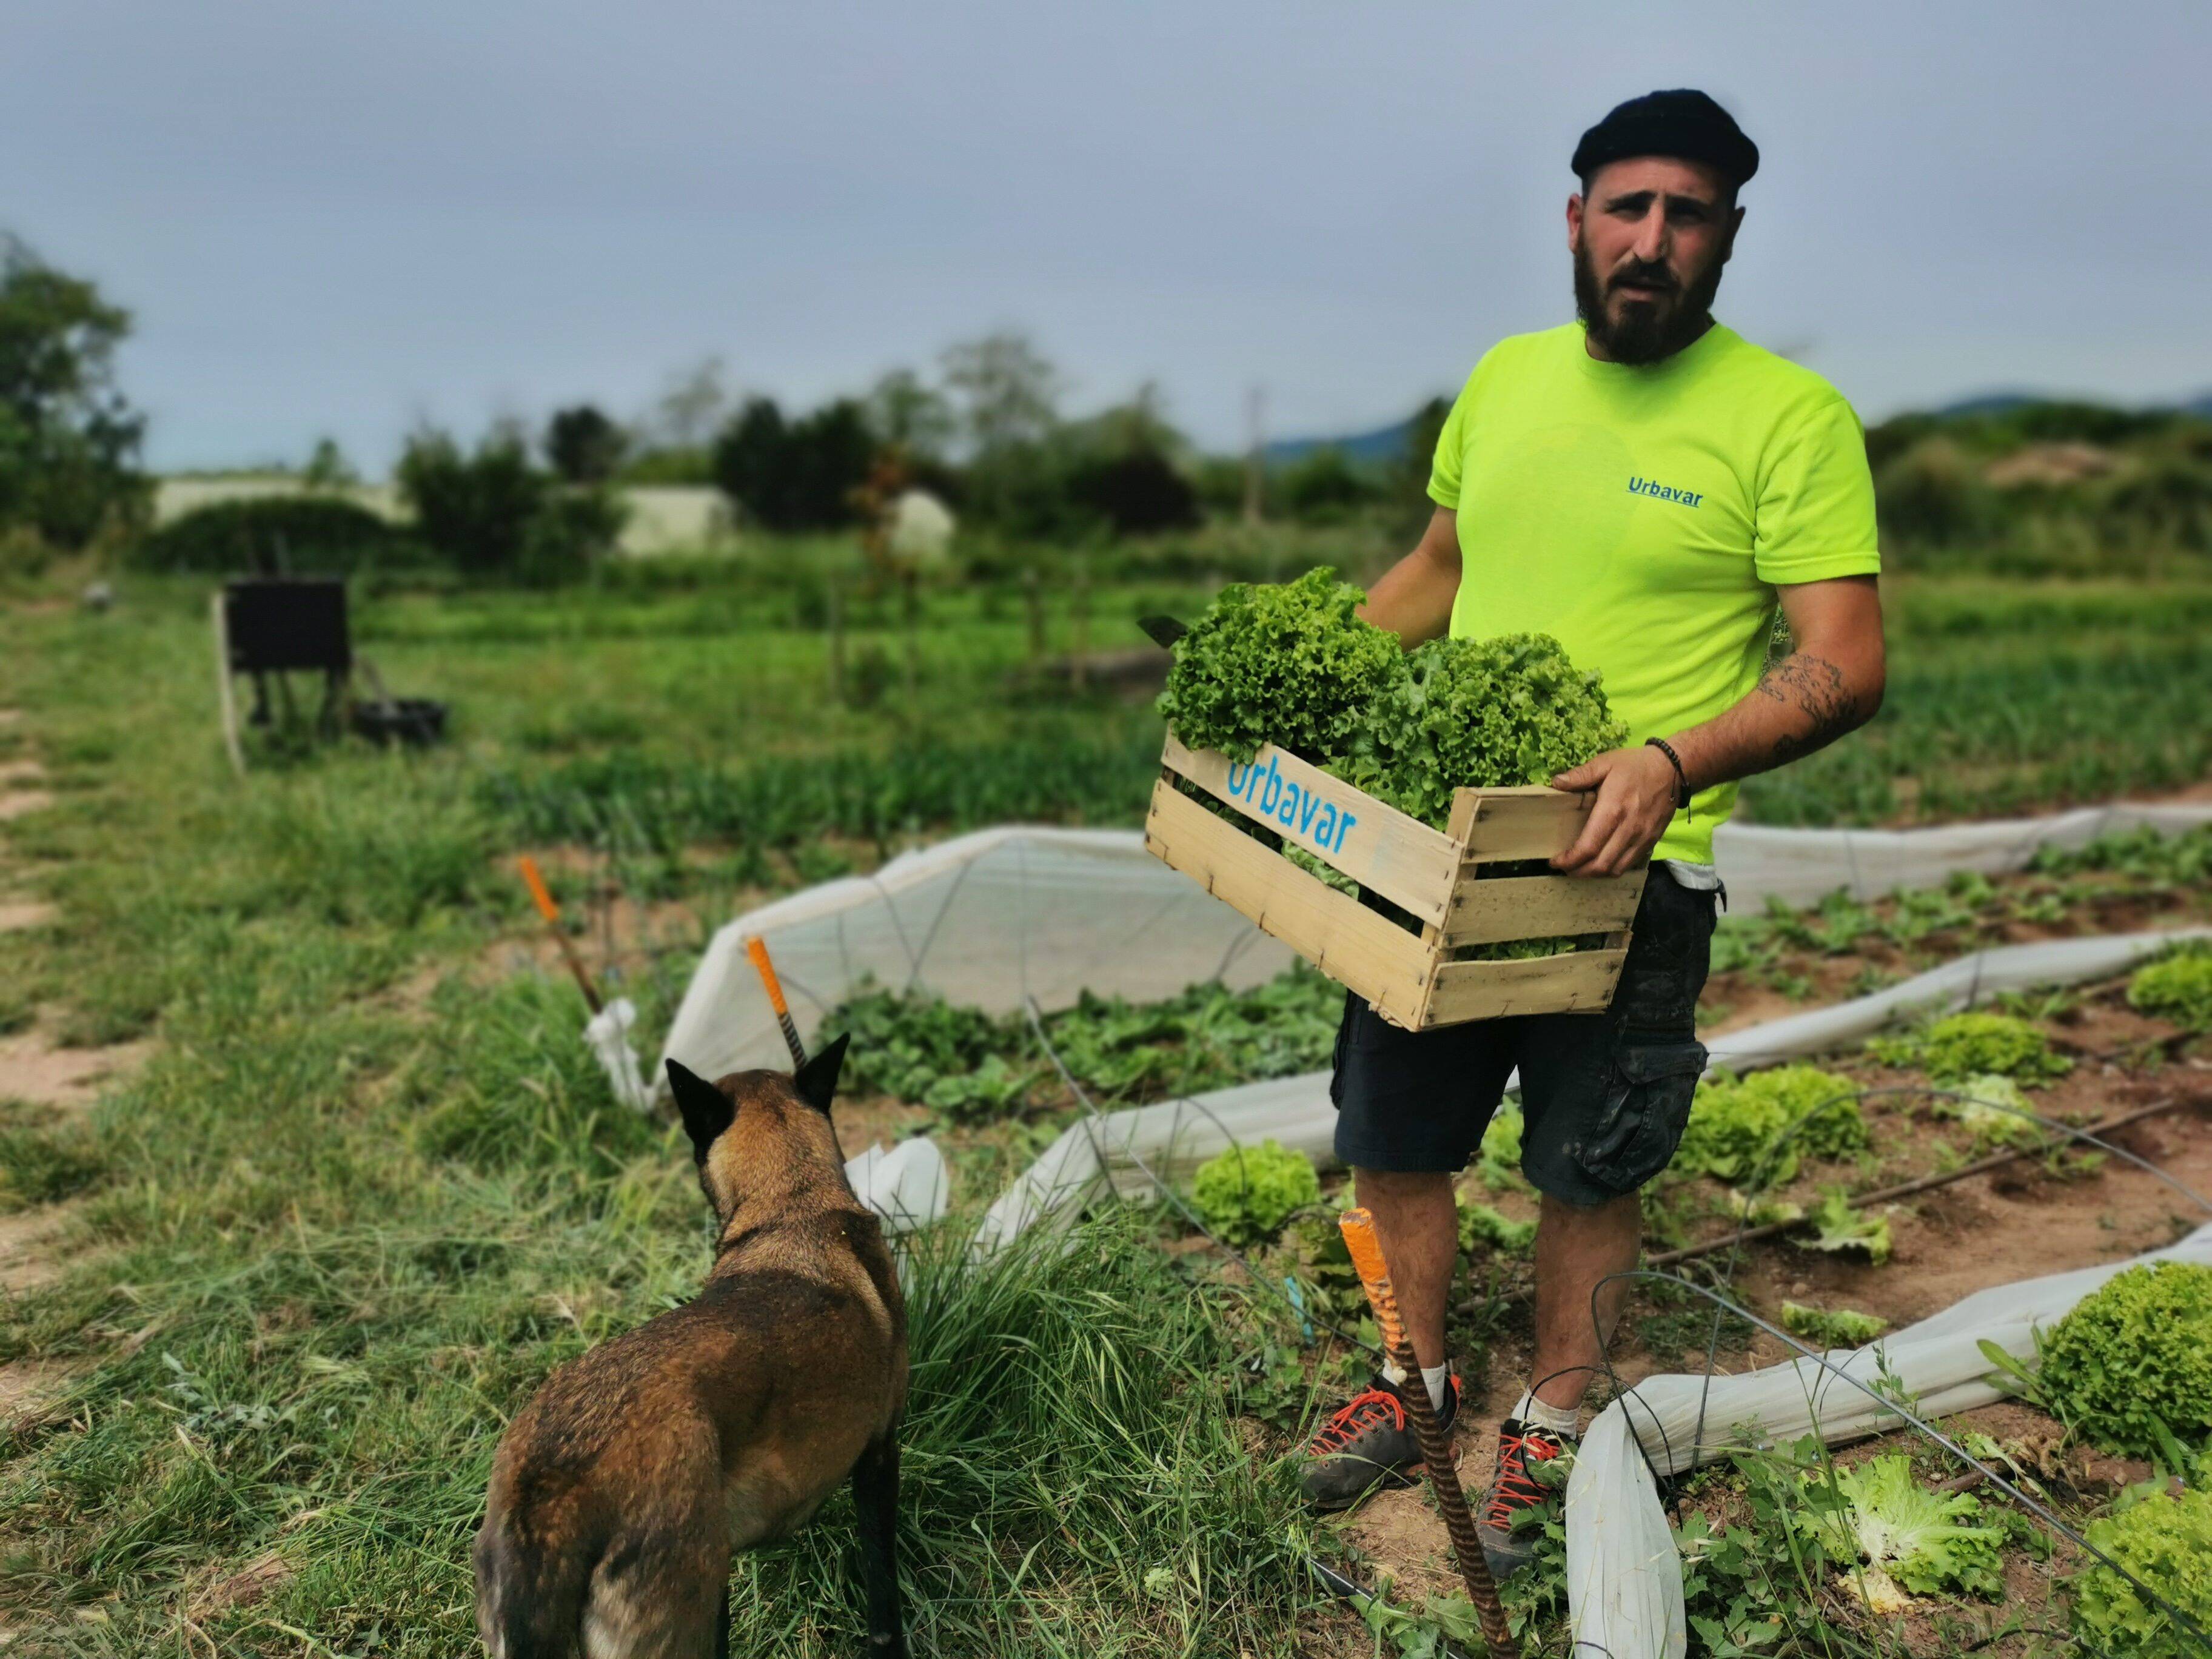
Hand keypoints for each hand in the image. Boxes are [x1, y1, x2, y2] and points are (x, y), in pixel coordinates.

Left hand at [1547, 745, 1678, 877]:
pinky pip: (1630, 863)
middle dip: (1579, 872)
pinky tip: (1602, 862)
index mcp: (1613, 810)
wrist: (1673, 769)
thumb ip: (1581, 774)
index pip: (1588, 847)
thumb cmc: (1636, 765)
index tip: (1555, 861)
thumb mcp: (1605, 763)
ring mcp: (1642, 837)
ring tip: (1580, 868)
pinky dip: (1612, 869)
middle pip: (1601, 865)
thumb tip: (1556, 782)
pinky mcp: (1651, 841)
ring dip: (1595, 874)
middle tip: (1565, 867)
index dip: (1570, 860)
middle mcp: (1628, 829)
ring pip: (1616, 869)